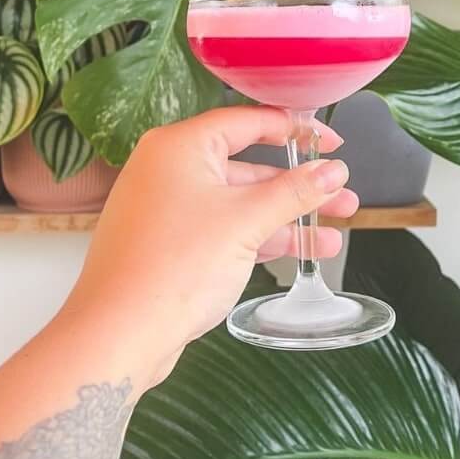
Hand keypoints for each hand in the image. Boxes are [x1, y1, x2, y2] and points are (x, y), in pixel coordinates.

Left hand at [61, 107, 356, 384]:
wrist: (118, 336)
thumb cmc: (174, 267)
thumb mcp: (246, 221)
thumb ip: (294, 192)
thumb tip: (334, 171)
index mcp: (181, 146)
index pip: (249, 122)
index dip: (296, 129)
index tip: (332, 143)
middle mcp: (170, 169)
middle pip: (248, 166)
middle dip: (299, 186)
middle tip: (342, 195)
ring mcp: (169, 208)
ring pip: (240, 203)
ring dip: (286, 217)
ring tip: (334, 231)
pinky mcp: (172, 242)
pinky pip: (225, 228)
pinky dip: (260, 237)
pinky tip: (301, 250)